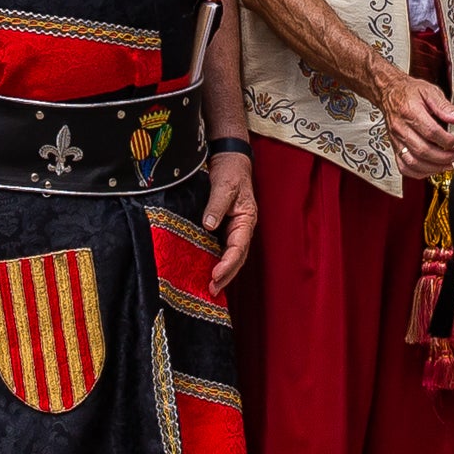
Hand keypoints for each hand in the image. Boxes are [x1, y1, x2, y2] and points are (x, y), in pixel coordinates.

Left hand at [200, 149, 259, 286]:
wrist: (229, 163)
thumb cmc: (230, 173)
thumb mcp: (224, 186)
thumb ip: (216, 205)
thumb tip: (209, 225)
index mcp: (246, 220)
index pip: (239, 247)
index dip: (228, 262)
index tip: (215, 274)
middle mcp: (242, 229)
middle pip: (237, 258)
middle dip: (226, 275)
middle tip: (212, 290)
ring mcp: (234, 231)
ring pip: (231, 257)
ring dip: (222, 273)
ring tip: (210, 289)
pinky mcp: (224, 230)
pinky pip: (222, 250)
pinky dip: (216, 262)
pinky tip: (206, 272)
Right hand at [378, 71, 453, 181]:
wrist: (389, 93)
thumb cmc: (409, 92)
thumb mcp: (430, 91)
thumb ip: (444, 106)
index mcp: (410, 111)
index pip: (430, 132)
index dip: (447, 141)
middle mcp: (401, 128)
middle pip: (422, 150)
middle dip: (443, 157)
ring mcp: (396, 140)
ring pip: (412, 162)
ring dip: (432, 168)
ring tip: (447, 165)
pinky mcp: (395, 147)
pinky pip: (404, 166)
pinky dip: (418, 173)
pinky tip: (431, 169)